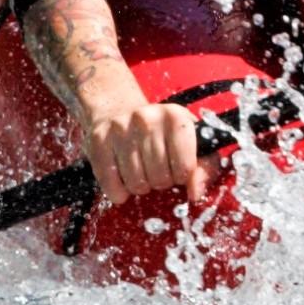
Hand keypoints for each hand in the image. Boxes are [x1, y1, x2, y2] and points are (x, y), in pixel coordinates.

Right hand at [81, 95, 207, 209]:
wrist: (118, 110)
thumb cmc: (161, 134)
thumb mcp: (191, 143)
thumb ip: (205, 169)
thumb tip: (195, 194)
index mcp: (176, 117)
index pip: (186, 168)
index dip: (182, 175)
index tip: (176, 167)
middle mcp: (147, 118)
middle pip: (160, 178)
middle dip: (160, 181)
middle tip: (155, 169)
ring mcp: (121, 128)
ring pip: (136, 184)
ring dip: (140, 186)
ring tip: (140, 170)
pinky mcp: (98, 141)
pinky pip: (111, 185)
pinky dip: (118, 192)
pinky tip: (122, 180)